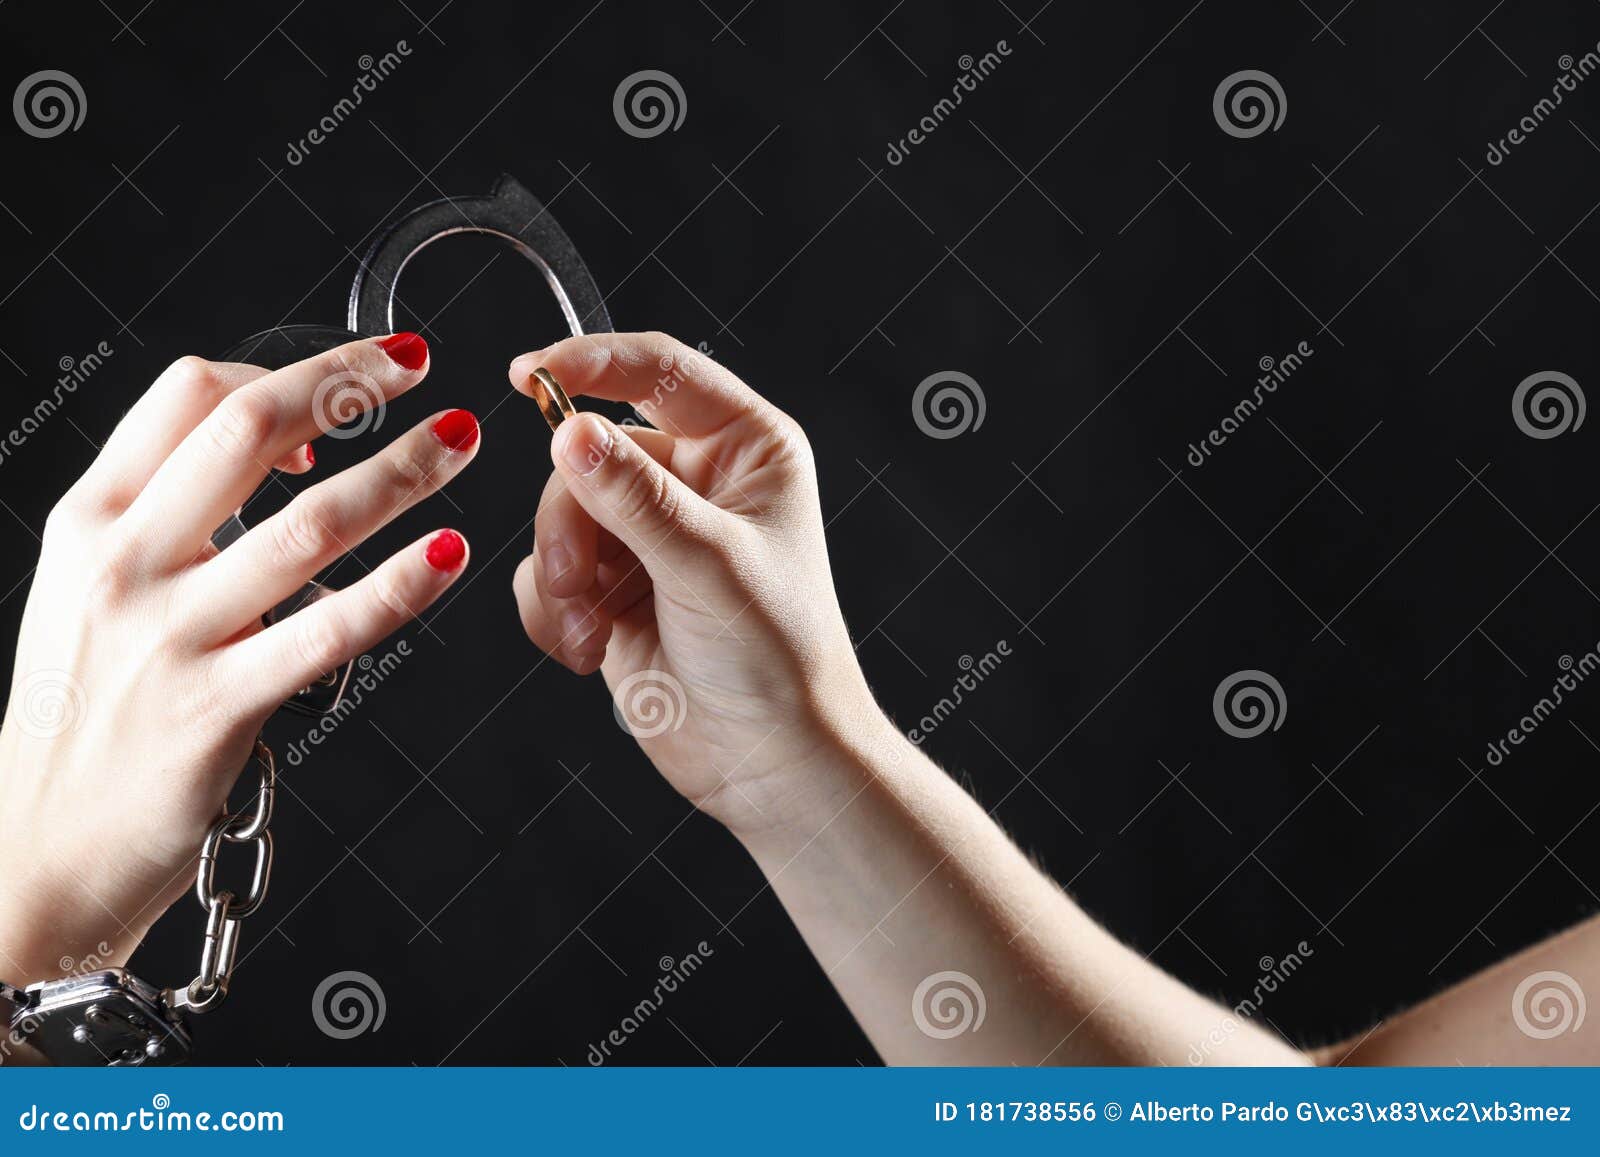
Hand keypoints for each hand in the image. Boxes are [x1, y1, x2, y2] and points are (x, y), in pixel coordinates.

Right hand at [0, 334, 477, 985]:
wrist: (38, 849)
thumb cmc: (84, 712)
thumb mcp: (92, 587)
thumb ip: (165, 513)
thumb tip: (274, 446)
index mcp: (93, 518)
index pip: (190, 395)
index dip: (283, 371)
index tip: (348, 384)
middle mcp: (125, 562)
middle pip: (248, 428)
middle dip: (348, 383)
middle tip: (420, 366)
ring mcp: (170, 634)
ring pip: (307, 523)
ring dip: (400, 470)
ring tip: (461, 442)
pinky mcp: (216, 708)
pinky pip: (327, 630)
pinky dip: (400, 585)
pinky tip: (451, 552)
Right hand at [511, 332, 878, 833]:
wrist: (772, 764)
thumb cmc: (777, 661)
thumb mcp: (706, 565)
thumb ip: (632, 496)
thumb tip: (568, 430)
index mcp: (745, 448)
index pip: (659, 372)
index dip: (590, 363)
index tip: (527, 374)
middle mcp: (697, 481)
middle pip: (590, 452)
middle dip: (571, 521)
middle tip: (582, 583)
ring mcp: (652, 534)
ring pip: (560, 513)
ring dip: (562, 576)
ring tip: (592, 632)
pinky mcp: (615, 586)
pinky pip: (548, 568)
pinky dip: (554, 609)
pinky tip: (587, 649)